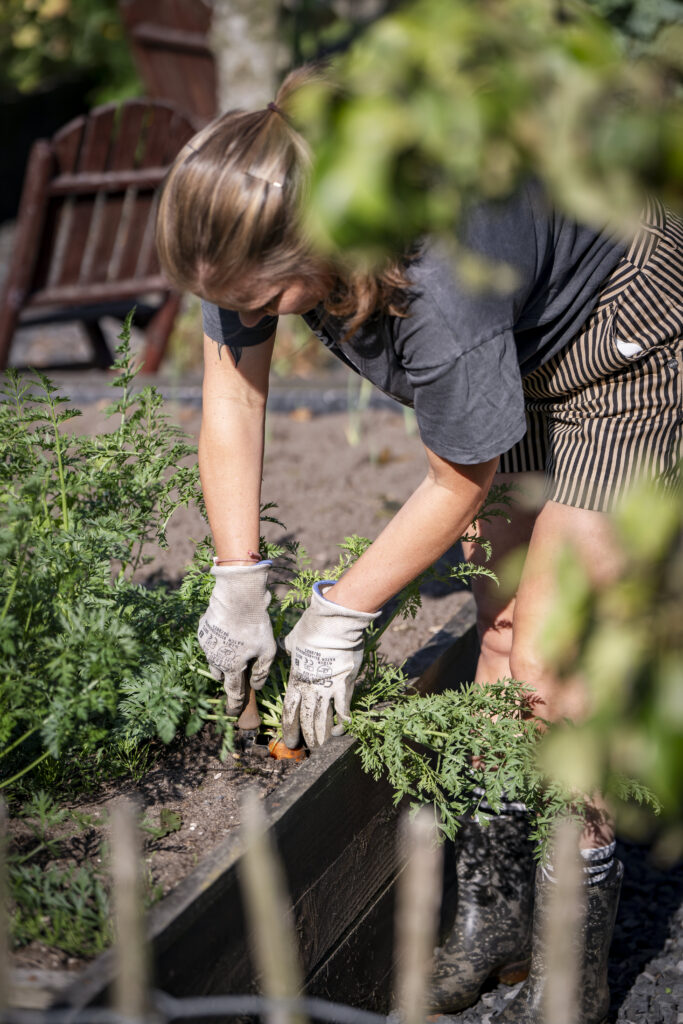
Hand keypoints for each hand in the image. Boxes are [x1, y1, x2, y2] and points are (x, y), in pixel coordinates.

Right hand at [197, 561, 275, 715]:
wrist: (237, 596)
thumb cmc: (255, 625)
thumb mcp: (267, 650)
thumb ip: (262, 671)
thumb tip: (258, 686)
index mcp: (231, 667)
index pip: (233, 692)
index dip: (234, 704)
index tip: (234, 712)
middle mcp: (214, 659)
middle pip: (220, 675)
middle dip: (228, 677)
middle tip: (239, 671)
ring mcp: (206, 644)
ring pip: (213, 658)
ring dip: (221, 659)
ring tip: (234, 649)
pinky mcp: (202, 629)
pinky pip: (209, 641)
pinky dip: (217, 641)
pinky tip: (228, 631)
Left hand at [282, 581, 379, 748]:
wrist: (332, 624)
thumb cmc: (310, 629)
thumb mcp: (293, 640)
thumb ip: (288, 647)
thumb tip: (281, 644)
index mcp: (296, 679)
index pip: (290, 710)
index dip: (289, 727)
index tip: (289, 739)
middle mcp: (310, 688)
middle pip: (305, 719)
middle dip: (304, 736)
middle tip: (304, 748)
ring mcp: (327, 688)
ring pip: (322, 719)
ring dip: (320, 734)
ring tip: (320, 746)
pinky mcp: (344, 685)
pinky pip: (344, 709)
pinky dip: (343, 721)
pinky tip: (340, 729)